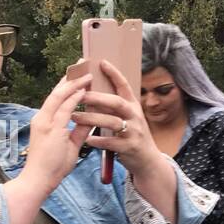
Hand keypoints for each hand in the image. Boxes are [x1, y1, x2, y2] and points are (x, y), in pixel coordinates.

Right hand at [21, 70, 94, 194]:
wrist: (38, 181)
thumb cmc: (52, 166)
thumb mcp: (70, 145)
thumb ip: (79, 130)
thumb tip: (90, 119)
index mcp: (44, 121)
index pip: (56, 98)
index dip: (67, 85)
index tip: (78, 74)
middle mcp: (42, 118)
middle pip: (56, 91)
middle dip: (70, 77)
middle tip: (82, 64)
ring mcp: (45, 122)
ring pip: (60, 96)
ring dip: (75, 83)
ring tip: (87, 72)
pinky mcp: (50, 129)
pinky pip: (65, 108)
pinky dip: (75, 97)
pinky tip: (85, 89)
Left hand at [71, 60, 161, 175]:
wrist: (148, 160)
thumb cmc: (132, 136)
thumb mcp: (129, 118)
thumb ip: (114, 107)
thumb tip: (92, 92)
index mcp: (133, 106)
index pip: (124, 86)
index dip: (114, 74)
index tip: (101, 62)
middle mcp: (135, 116)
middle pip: (116, 102)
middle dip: (97, 97)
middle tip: (79, 94)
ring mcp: (133, 132)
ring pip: (111, 122)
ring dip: (92, 119)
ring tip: (75, 117)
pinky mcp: (129, 147)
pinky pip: (110, 142)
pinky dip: (97, 140)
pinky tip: (86, 139)